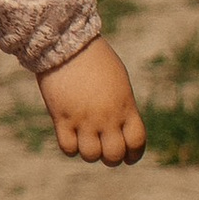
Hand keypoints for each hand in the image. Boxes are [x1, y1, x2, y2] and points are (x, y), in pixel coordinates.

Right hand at [39, 39, 145, 165]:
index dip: (133, 154)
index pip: (137, 143)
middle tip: (103, 148)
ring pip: (90, 155)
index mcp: (125, 107)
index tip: (127, 156)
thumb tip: (118, 127)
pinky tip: (69, 136)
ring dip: (89, 153)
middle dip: (110, 157)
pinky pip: (67, 148)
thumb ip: (121, 105)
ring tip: (84, 141)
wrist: (67, 42)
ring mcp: (84, 118)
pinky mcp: (61, 117)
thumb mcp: (118, 81)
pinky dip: (70, 147)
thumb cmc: (95, 57)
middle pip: (113, 155)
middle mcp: (107, 117)